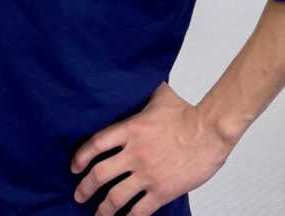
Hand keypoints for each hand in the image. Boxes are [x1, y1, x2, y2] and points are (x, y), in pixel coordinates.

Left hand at [70, 82, 230, 215]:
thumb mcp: (159, 95)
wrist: (210, 131)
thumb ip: (143, 94)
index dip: (81, 157)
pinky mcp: (162, 191)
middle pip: (99, 174)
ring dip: (103, 209)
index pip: (95, 144)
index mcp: (130, 129)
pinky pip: (139, 211)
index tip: (75, 167)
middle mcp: (134, 153)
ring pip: (116, 197)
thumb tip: (136, 81)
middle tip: (79, 194)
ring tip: (98, 214)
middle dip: (85, 187)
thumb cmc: (188, 112)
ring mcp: (147, 174)